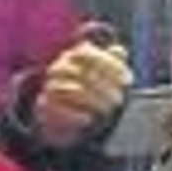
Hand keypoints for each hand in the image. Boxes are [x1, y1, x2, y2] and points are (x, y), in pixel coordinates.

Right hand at [29, 31, 133, 148]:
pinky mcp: (44, 105)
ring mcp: (50, 85)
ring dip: (90, 100)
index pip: (88, 53)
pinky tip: (89, 119)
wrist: (63, 109)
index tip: (127, 80)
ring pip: (68, 89)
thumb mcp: (104, 73)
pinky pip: (55, 107)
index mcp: (75, 55)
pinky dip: (73, 114)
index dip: (109, 65)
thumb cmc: (90, 87)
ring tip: (107, 111)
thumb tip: (119, 51)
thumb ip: (112, 61)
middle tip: (120, 100)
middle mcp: (60, 67)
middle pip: (80, 72)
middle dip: (104, 87)